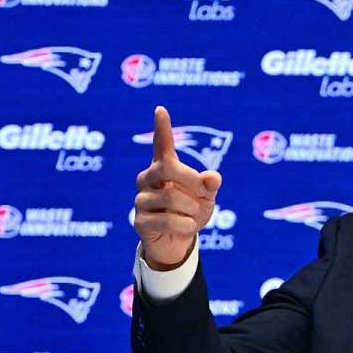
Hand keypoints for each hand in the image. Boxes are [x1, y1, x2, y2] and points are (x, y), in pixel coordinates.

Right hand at [134, 105, 222, 269]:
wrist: (178, 243)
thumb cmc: (191, 213)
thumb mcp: (206, 198)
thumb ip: (209, 185)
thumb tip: (213, 177)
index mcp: (164, 168)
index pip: (162, 145)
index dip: (162, 128)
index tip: (161, 110)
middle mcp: (147, 179)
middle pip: (167, 168)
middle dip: (192, 180)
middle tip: (204, 194)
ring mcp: (141, 199)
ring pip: (171, 197)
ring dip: (193, 209)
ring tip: (194, 215)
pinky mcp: (139, 221)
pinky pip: (168, 221)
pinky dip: (186, 225)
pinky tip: (187, 227)